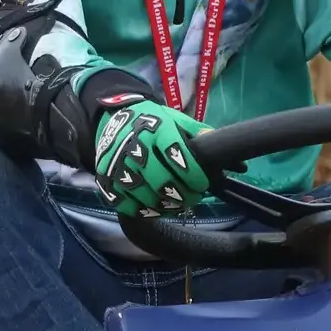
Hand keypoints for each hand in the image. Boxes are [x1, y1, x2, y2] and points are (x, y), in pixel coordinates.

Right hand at [92, 99, 212, 217]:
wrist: (113, 121)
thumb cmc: (151, 123)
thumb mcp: (174, 119)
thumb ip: (196, 133)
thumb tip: (224, 150)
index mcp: (155, 129)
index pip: (177, 155)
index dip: (193, 174)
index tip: (203, 184)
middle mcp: (134, 147)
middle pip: (162, 181)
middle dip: (183, 195)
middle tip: (194, 198)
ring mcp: (118, 166)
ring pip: (147, 197)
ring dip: (168, 206)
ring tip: (179, 204)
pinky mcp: (107, 182)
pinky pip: (129, 206)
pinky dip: (147, 211)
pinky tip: (158, 208)